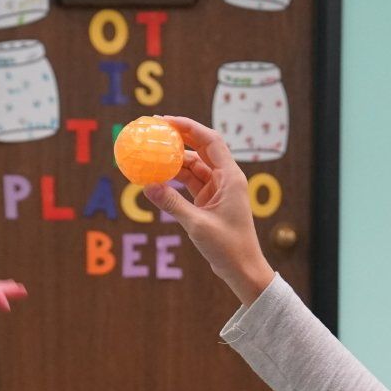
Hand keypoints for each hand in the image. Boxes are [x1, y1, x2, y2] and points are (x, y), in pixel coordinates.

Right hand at [144, 115, 275, 305]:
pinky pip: (191, 183)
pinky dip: (176, 179)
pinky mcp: (210, 202)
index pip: (210, 141)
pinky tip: (158, 176)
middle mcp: (226, 179)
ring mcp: (218, 190)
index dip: (189, 127)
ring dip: (174, 161)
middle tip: (155, 131)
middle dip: (180, 138)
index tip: (166, 121)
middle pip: (201, 149)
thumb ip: (172, 204)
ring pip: (194, 167)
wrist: (243, 270)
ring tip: (152, 153)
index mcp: (230, 177)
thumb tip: (147, 186)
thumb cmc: (228, 247)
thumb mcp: (197, 224)